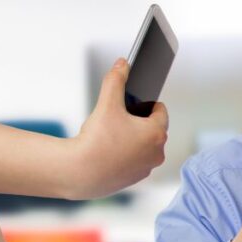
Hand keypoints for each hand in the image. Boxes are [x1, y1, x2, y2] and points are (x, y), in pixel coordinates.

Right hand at [66, 59, 168, 198]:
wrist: (80, 173)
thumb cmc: (96, 139)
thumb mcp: (107, 104)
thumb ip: (116, 80)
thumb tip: (123, 63)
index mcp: (157, 133)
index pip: (160, 111)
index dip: (147, 104)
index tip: (136, 104)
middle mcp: (158, 152)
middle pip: (154, 129)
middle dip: (140, 122)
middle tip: (122, 119)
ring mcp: (148, 168)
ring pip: (146, 146)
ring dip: (136, 140)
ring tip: (115, 135)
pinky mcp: (137, 179)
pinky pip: (137, 161)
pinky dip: (128, 156)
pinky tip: (112, 152)